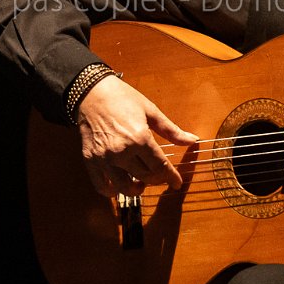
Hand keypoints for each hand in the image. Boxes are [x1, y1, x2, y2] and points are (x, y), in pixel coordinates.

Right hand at [75, 76, 199, 197]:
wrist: (91, 92)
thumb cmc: (123, 98)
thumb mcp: (150, 111)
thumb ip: (171, 130)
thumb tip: (193, 140)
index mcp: (139, 138)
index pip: (160, 167)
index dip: (172, 177)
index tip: (177, 182)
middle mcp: (121, 151)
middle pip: (145, 178)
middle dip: (157, 181)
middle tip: (160, 177)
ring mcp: (104, 158)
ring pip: (124, 187)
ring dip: (136, 190)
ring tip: (140, 183)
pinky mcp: (90, 160)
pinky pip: (102, 186)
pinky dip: (112, 191)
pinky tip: (119, 185)